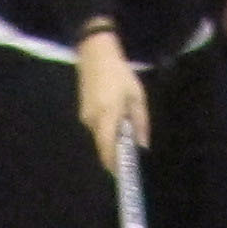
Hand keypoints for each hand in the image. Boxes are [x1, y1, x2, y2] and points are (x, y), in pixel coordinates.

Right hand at [75, 29, 147, 177]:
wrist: (96, 54)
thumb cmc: (120, 74)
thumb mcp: (137, 96)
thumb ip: (141, 122)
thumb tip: (143, 145)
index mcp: (107, 115)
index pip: (107, 148)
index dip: (113, 163)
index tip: (123, 173)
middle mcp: (93, 119)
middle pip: (103, 145)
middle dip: (114, 152)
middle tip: (129, 155)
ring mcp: (85, 116)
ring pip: (100, 136)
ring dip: (111, 137)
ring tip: (126, 129)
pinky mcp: (83, 111)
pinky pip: (96, 127)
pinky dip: (106, 128)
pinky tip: (116, 117)